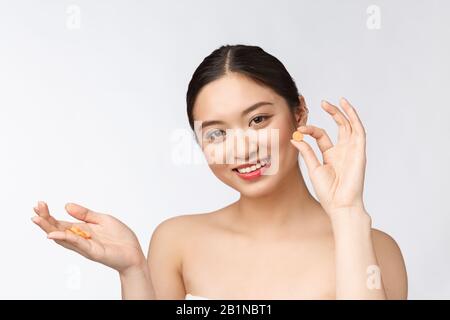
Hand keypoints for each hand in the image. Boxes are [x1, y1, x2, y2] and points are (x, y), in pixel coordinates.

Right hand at [31, 201, 145, 272]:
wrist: (134, 252)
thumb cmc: (120, 237)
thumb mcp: (103, 219)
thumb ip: (85, 214)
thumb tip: (66, 205)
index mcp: (82, 230)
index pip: (61, 222)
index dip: (49, 215)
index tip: (40, 204)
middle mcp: (80, 238)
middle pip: (57, 229)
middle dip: (45, 219)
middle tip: (35, 208)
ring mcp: (84, 246)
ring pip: (63, 237)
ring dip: (49, 228)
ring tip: (37, 219)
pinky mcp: (92, 251)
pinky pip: (77, 243)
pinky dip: (65, 238)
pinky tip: (54, 234)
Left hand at [290, 97, 367, 215]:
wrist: (339, 205)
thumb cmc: (328, 192)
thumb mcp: (313, 168)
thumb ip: (306, 152)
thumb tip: (295, 138)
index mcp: (331, 155)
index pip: (321, 135)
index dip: (310, 130)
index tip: (299, 130)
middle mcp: (343, 151)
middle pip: (340, 126)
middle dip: (333, 113)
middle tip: (323, 103)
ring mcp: (352, 151)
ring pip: (351, 126)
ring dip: (345, 113)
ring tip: (338, 101)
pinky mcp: (359, 152)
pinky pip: (359, 132)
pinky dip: (355, 120)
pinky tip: (348, 110)